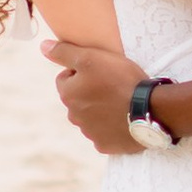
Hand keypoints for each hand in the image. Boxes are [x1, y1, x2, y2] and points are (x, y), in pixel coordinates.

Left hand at [45, 34, 146, 158]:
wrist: (148, 111)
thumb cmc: (120, 80)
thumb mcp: (91, 58)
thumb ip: (64, 52)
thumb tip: (43, 46)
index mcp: (68, 94)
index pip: (66, 78)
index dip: (83, 71)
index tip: (101, 71)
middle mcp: (74, 116)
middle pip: (78, 98)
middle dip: (90, 91)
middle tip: (112, 85)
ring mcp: (89, 133)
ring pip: (90, 116)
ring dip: (100, 108)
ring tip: (120, 101)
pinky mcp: (105, 145)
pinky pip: (104, 133)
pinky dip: (111, 126)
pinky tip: (124, 118)